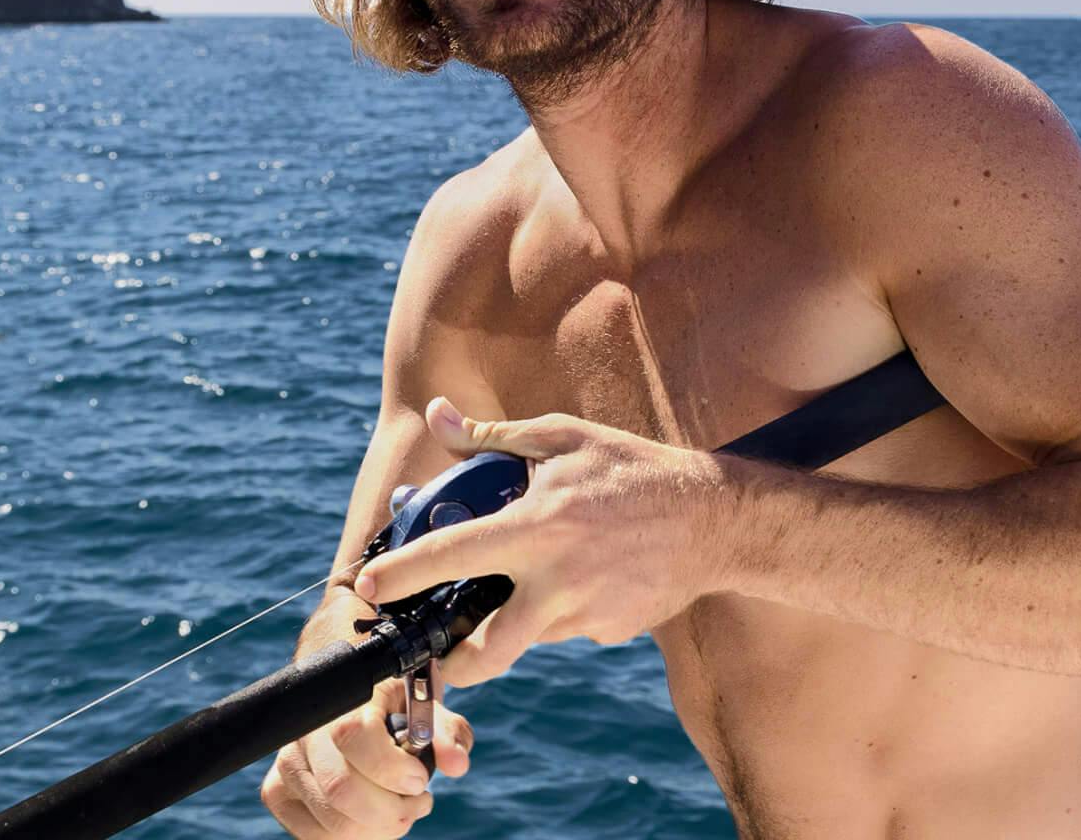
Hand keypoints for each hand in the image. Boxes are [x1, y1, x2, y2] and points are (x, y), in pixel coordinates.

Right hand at [260, 677, 472, 838]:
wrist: (353, 699)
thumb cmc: (396, 706)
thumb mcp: (428, 709)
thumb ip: (446, 733)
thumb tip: (455, 764)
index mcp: (344, 698)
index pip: (352, 735)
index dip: (390, 768)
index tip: (419, 779)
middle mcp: (306, 729)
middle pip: (340, 789)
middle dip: (391, 812)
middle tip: (418, 803)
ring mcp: (287, 762)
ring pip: (330, 821)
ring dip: (377, 829)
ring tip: (401, 809)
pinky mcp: (277, 792)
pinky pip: (312, 835)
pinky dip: (351, 837)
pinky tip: (371, 819)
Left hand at [351, 398, 727, 687]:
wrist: (714, 519)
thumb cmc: (630, 470)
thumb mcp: (562, 438)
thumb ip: (493, 436)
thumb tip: (438, 415)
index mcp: (536, 529)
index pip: (450, 557)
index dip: (401, 575)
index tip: (366, 588)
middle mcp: (556, 582)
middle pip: (485, 651)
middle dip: (451, 664)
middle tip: (435, 652)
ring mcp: (585, 615)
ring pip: (525, 639)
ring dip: (509, 624)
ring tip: (522, 587)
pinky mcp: (608, 632)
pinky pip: (564, 629)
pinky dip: (558, 611)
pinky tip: (583, 577)